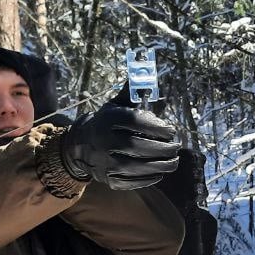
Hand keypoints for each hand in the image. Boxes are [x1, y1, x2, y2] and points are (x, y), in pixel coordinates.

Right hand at [60, 104, 179, 189]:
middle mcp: (104, 141)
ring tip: (173, 161)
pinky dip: (149, 178)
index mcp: (107, 120)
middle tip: (176, 148)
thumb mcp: (115, 106)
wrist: (79, 146)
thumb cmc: (106, 123)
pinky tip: (159, 172)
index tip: (171, 131)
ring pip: (136, 167)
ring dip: (160, 165)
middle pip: (137, 146)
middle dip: (162, 149)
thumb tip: (146, 72)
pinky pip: (132, 181)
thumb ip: (132, 93)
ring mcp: (105, 162)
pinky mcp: (108, 179)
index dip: (157, 127)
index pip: (135, 122)